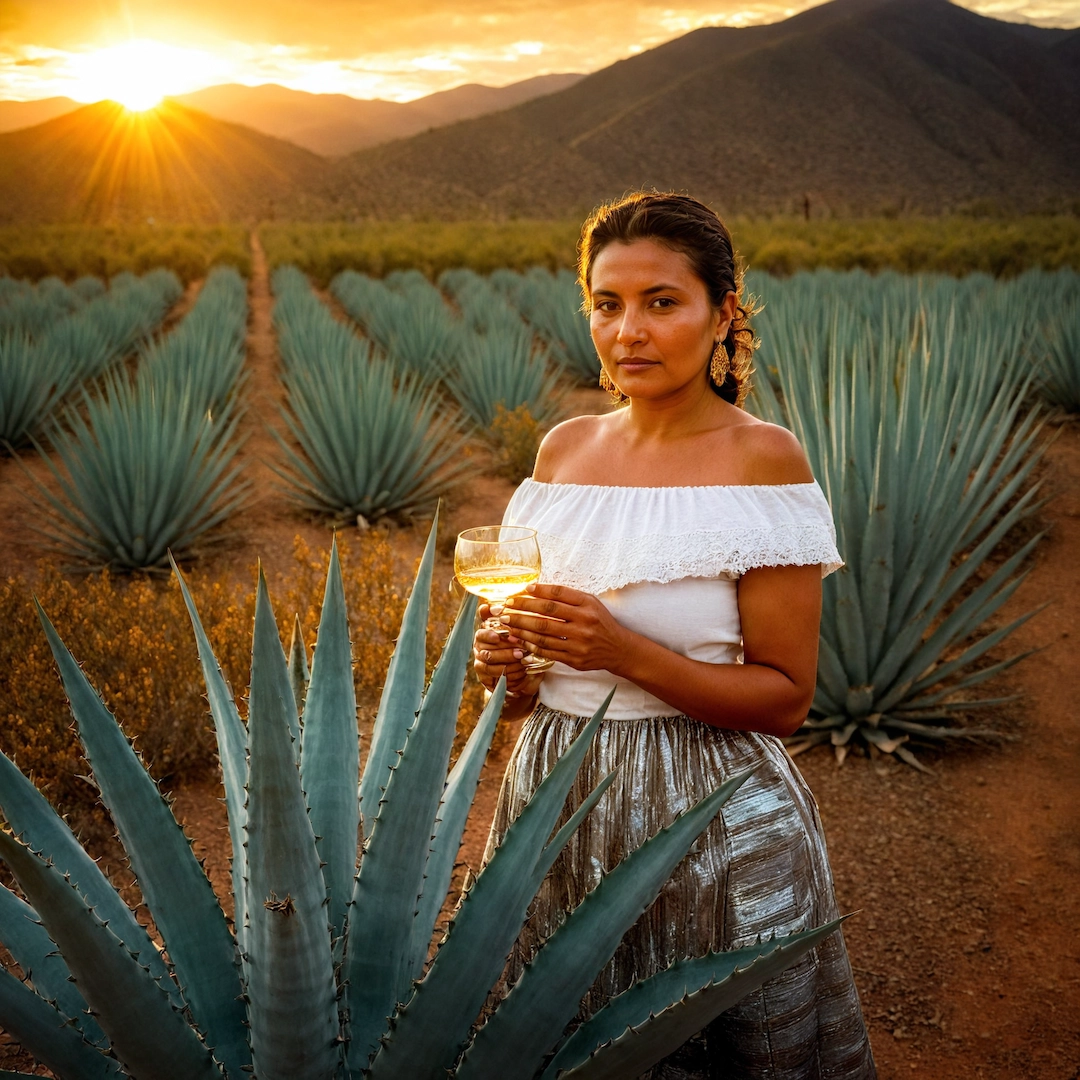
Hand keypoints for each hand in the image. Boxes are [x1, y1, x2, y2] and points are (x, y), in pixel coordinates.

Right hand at [473, 604, 546, 698]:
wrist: (520, 671)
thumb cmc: (518, 645)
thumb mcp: (518, 630)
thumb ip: (511, 617)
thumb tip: (504, 604)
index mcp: (484, 633)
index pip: (481, 632)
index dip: (488, 634)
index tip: (498, 636)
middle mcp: (480, 647)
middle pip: (486, 649)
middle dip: (504, 649)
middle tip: (520, 649)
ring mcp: (481, 662)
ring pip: (490, 662)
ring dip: (507, 660)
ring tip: (522, 659)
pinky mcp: (485, 677)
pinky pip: (494, 676)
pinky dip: (509, 673)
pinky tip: (521, 670)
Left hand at [494, 584, 628, 672]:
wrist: (618, 649)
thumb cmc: (600, 622)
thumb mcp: (590, 603)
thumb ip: (567, 596)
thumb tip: (536, 590)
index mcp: (588, 605)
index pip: (558, 594)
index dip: (538, 591)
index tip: (522, 590)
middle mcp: (584, 622)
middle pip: (547, 614)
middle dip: (522, 609)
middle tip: (505, 607)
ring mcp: (579, 642)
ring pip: (544, 634)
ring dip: (522, 628)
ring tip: (507, 623)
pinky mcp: (575, 659)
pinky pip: (548, 651)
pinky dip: (532, 645)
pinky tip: (520, 639)